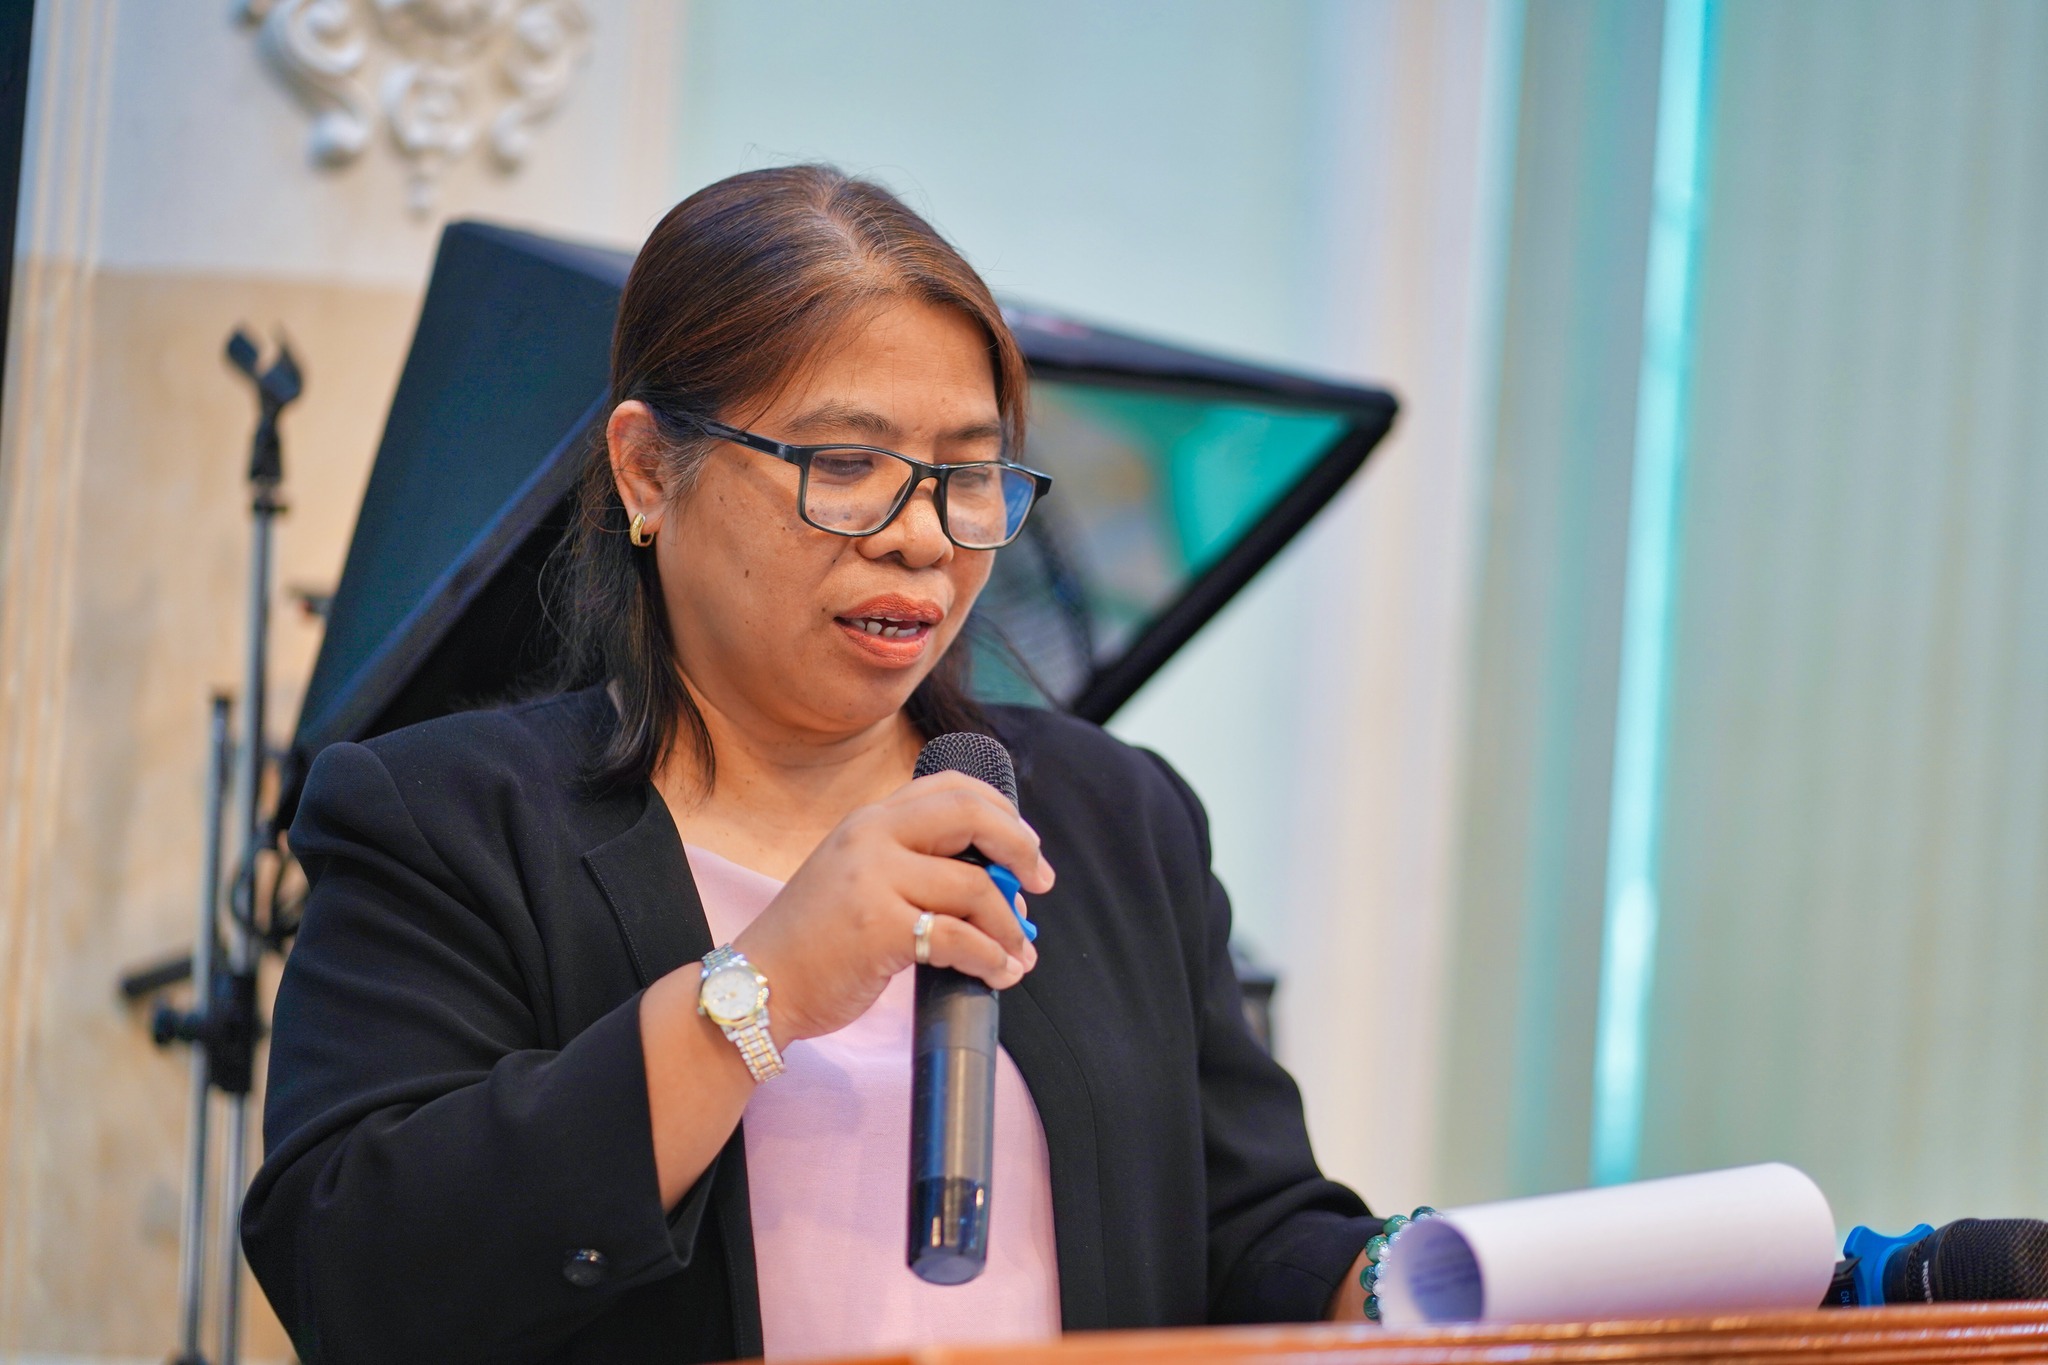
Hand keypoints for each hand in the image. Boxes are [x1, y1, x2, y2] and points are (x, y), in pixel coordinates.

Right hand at [732, 770, 1052, 1042]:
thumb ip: (913, 866)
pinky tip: (999, 973)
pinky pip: (960, 938)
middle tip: (1040, 884)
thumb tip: (1003, 885)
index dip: (1002, 811)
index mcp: (870, 821)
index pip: (951, 786)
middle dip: (1021, 848)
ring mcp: (873, 880)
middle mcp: (871, 837)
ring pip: (975, 887)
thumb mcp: (857, 879)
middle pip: (971, 816)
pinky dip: (992, 959)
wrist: (756, 986)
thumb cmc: (817, 942)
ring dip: (1011, 925)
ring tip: (1021, 954)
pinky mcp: (878, 929)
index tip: (1026, 846)